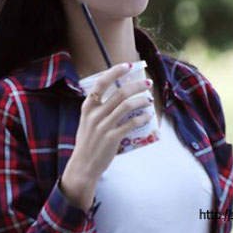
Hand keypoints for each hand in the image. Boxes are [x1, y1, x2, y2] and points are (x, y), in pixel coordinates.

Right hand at [60, 62, 153, 210]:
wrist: (83, 166)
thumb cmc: (87, 143)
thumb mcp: (86, 122)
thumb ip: (98, 109)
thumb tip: (119, 96)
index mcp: (87, 107)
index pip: (101, 83)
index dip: (115, 72)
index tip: (128, 66)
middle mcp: (94, 115)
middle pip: (119, 93)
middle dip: (136, 85)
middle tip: (147, 83)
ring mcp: (103, 126)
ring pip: (127, 106)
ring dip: (141, 100)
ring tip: (149, 99)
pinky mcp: (112, 139)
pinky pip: (130, 124)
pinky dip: (141, 119)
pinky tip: (148, 116)